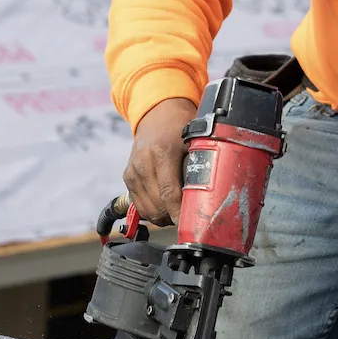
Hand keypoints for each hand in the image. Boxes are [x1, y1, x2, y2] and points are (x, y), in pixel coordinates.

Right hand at [122, 98, 196, 224]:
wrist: (156, 113)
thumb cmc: (180, 125)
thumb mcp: (195, 141)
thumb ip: (200, 165)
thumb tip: (209, 195)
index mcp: (162, 153)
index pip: (170, 194)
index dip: (180, 214)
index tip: (191, 225)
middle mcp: (143, 163)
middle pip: (158, 206)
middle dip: (174, 218)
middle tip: (190, 220)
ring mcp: (132, 171)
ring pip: (147, 210)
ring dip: (163, 217)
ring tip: (178, 214)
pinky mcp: (127, 177)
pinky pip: (139, 204)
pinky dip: (153, 211)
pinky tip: (166, 207)